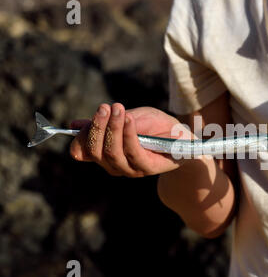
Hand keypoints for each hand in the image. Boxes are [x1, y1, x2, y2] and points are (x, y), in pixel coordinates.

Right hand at [70, 103, 188, 176]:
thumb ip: (106, 121)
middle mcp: (114, 164)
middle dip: (97, 128)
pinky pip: (132, 151)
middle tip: (104, 107)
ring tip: (118, 109)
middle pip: (95, 151)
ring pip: (112, 152)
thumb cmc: (155, 127)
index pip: (82, 152)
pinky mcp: (146, 168)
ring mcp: (130, 169)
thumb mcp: (129, 117)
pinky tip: (130, 119)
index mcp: (105, 153)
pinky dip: (129, 134)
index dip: (79, 139)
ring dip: (113, 128)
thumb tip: (75, 125)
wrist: (183, 138)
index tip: (82, 122)